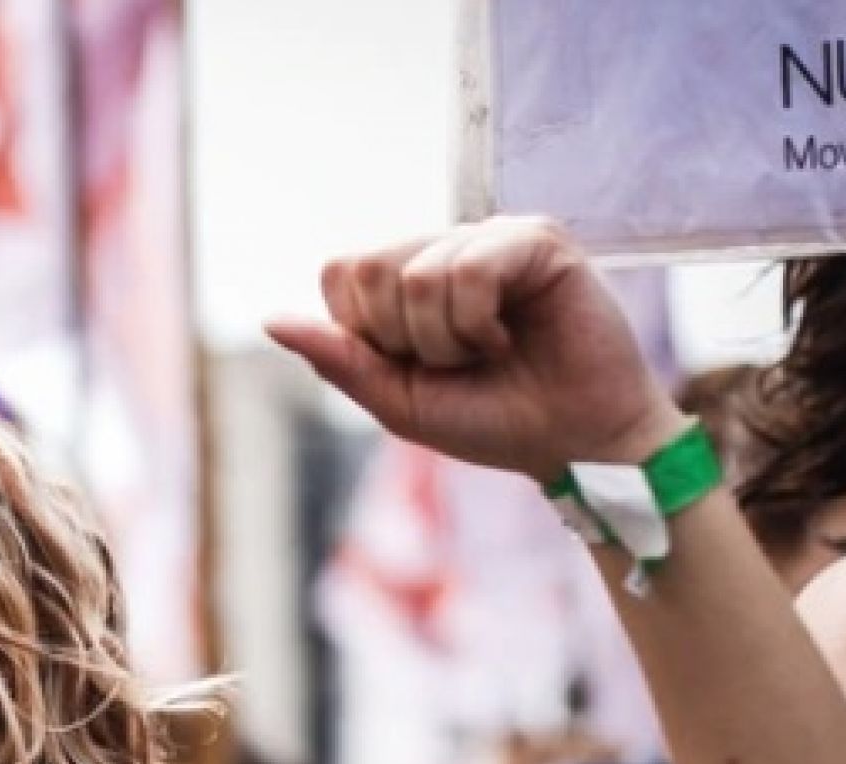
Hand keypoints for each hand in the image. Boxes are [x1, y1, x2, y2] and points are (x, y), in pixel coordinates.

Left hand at [268, 218, 680, 479]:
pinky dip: (479, 322)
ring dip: (447, 339)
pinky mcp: (536, 239)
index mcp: (405, 280)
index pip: (340, 273)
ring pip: (418, 274)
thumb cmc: (491, 422)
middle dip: (402, 338)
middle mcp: (444, 248)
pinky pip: (471, 267)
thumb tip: (272, 321)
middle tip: (455, 361)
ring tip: (489, 353)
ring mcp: (490, 238)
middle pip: (368, 268)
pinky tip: (510, 338)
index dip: (365, 333)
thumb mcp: (399, 402)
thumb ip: (340, 360)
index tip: (415, 365)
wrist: (572, 444)